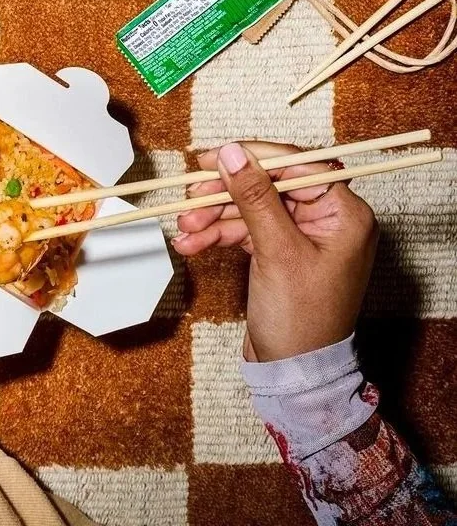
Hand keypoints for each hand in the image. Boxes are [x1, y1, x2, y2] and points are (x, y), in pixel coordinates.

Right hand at [172, 141, 377, 361]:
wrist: (294, 377)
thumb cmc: (302, 321)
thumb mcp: (277, 253)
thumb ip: (255, 197)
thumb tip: (232, 152)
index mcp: (344, 214)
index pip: (297, 165)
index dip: (253, 158)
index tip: (213, 158)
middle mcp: (327, 219)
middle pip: (268, 185)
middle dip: (225, 194)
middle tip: (190, 198)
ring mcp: (302, 236)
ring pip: (251, 207)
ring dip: (214, 217)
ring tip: (184, 228)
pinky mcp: (280, 251)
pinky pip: (246, 229)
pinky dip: (219, 234)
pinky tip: (192, 242)